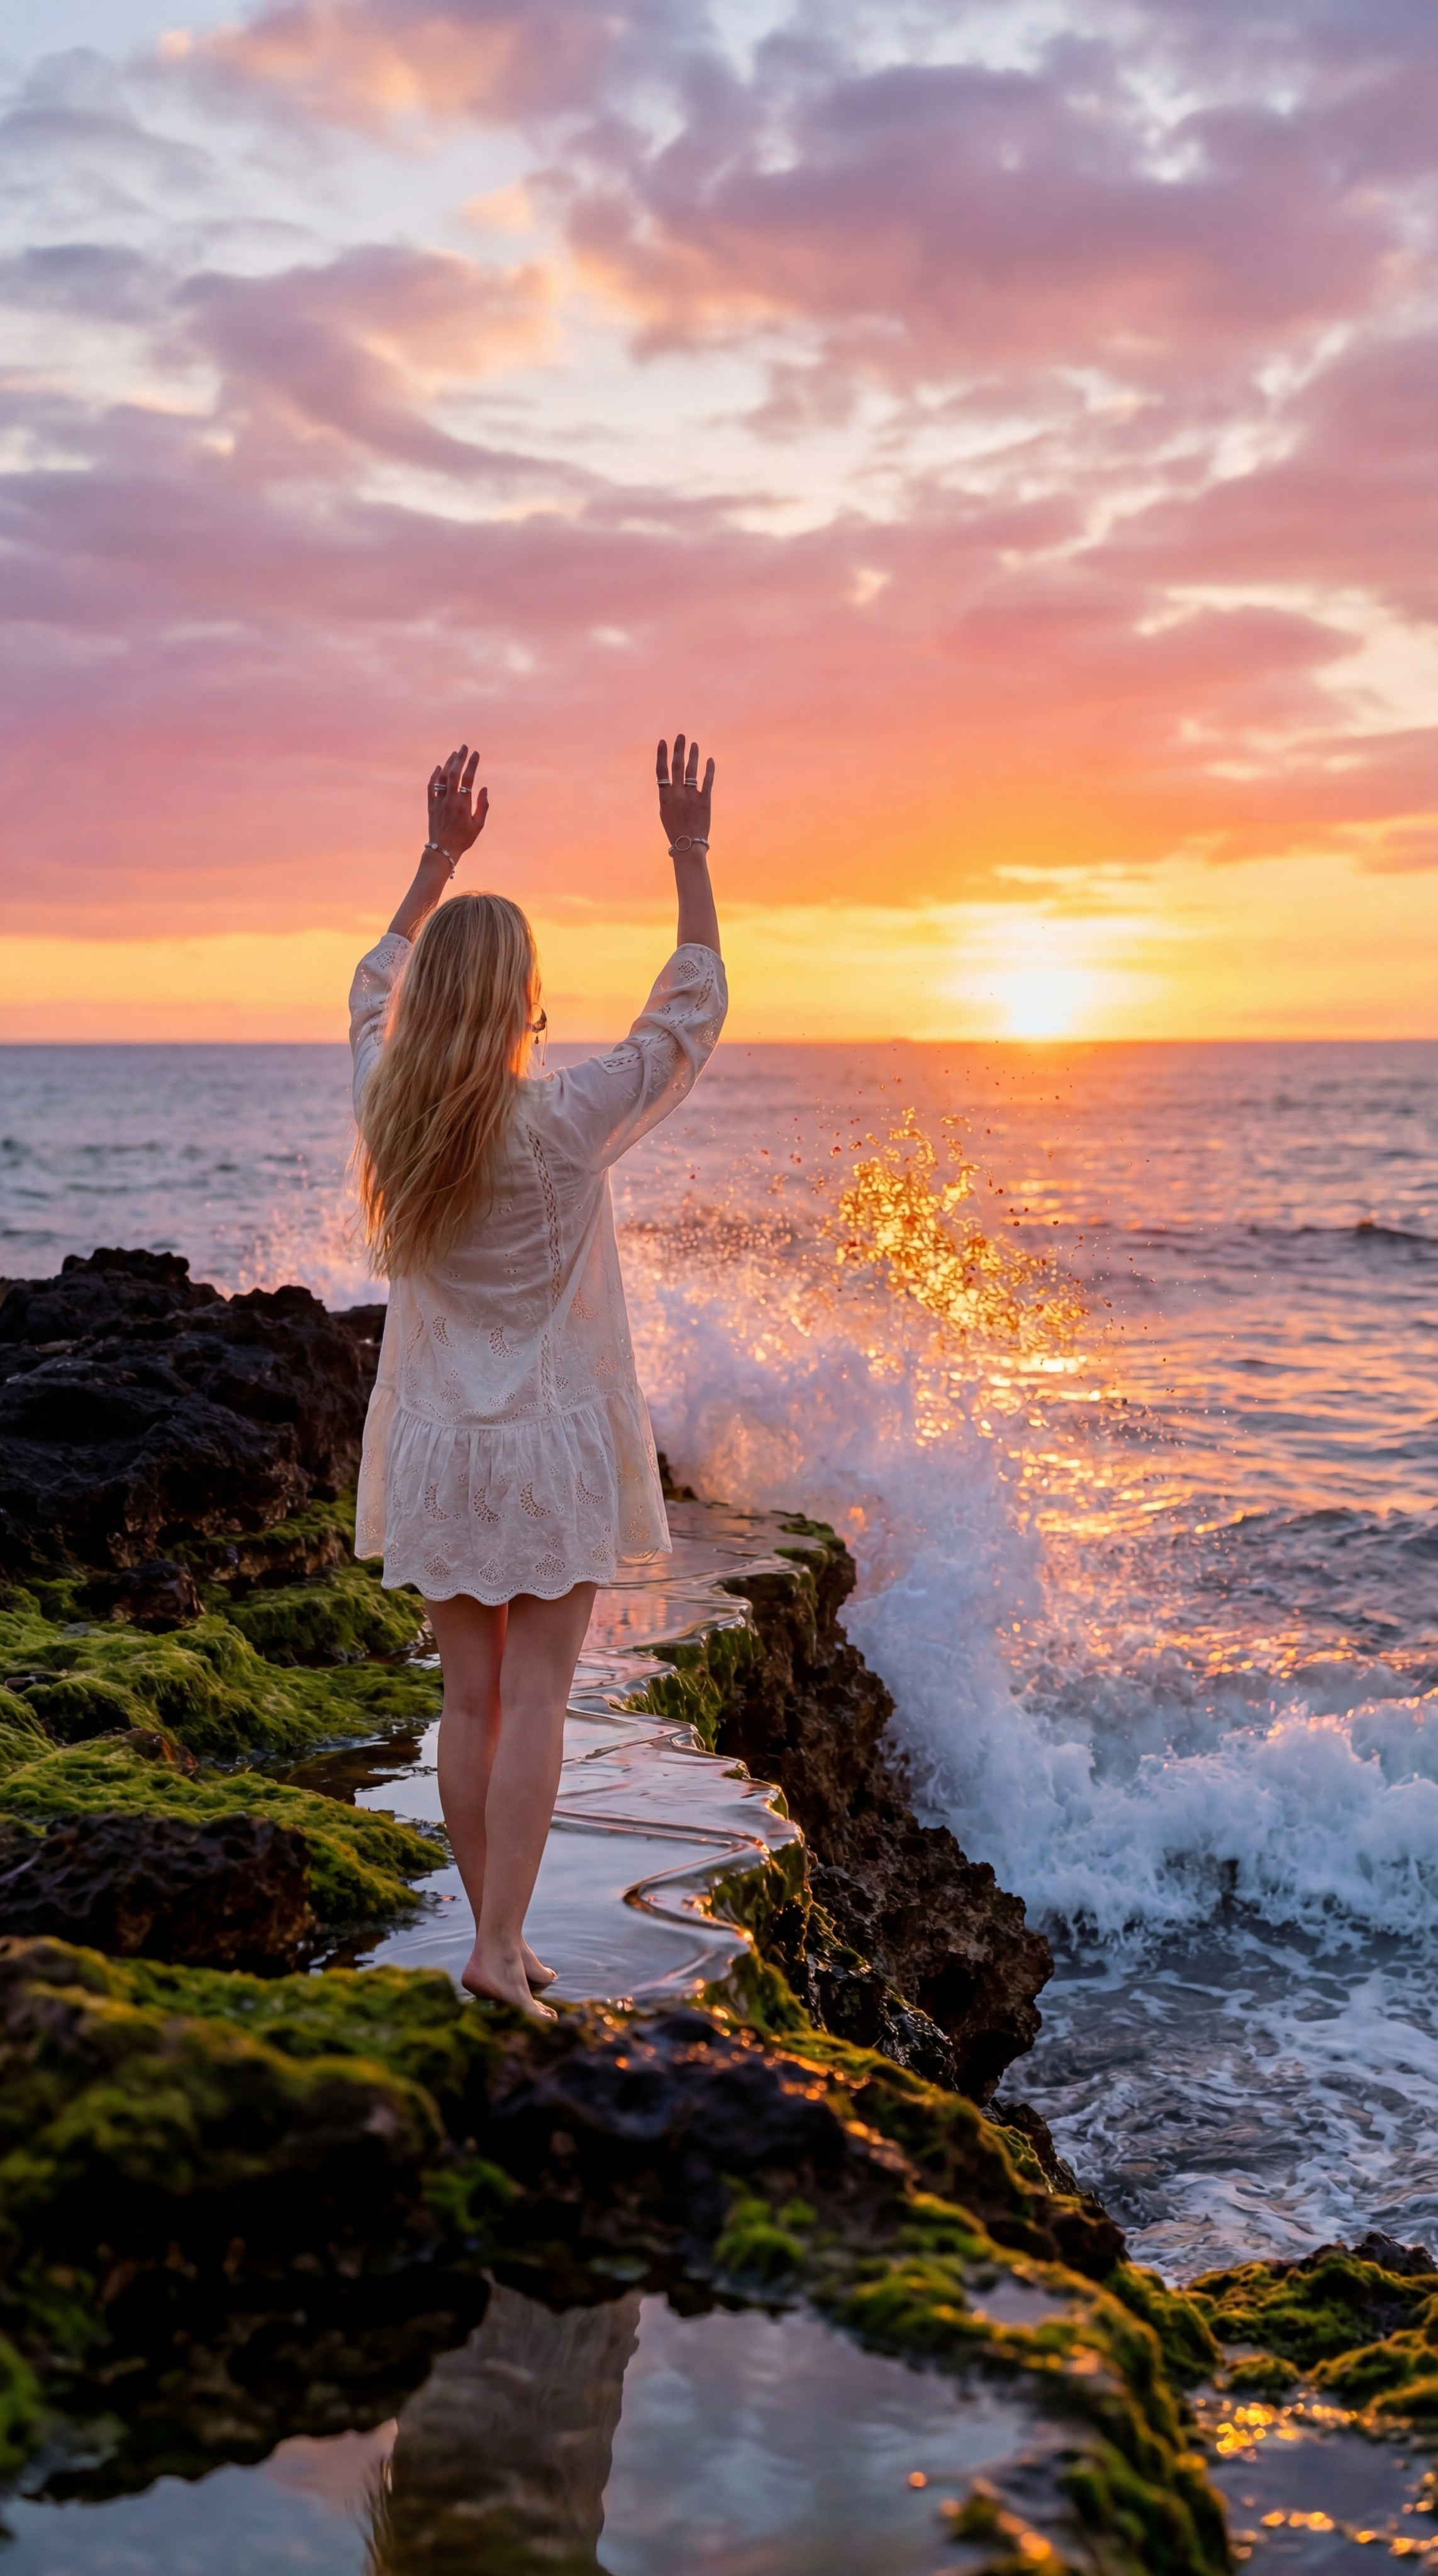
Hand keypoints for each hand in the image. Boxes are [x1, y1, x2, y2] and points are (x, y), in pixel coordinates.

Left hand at [426, 744, 488, 863]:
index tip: (476, 754)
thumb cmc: (463, 839)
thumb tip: (483, 788)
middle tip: (464, 747)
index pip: (468, 779)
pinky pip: (431, 786)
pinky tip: (438, 767)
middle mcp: (449, 800)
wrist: (442, 850)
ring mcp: (438, 802)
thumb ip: (482, 806)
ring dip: (448, 763)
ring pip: (442, 777)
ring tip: (454, 754)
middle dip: (459, 758)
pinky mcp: (431, 805)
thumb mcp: (478, 825)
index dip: (472, 765)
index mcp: (463, 805)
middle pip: (453, 773)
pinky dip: (434, 775)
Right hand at [657, 732, 713, 848]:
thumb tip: (669, 779)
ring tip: (694, 744)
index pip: (661, 771)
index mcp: (665, 796)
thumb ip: (667, 795)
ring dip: (693, 755)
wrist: (688, 844)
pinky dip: (709, 770)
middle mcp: (677, 794)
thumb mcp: (665, 811)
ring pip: (692, 771)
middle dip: (678, 749)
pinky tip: (709, 760)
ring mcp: (691, 797)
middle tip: (681, 736)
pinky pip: (707, 782)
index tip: (663, 742)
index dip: (662, 755)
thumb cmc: (675, 829)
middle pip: (677, 766)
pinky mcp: (704, 801)